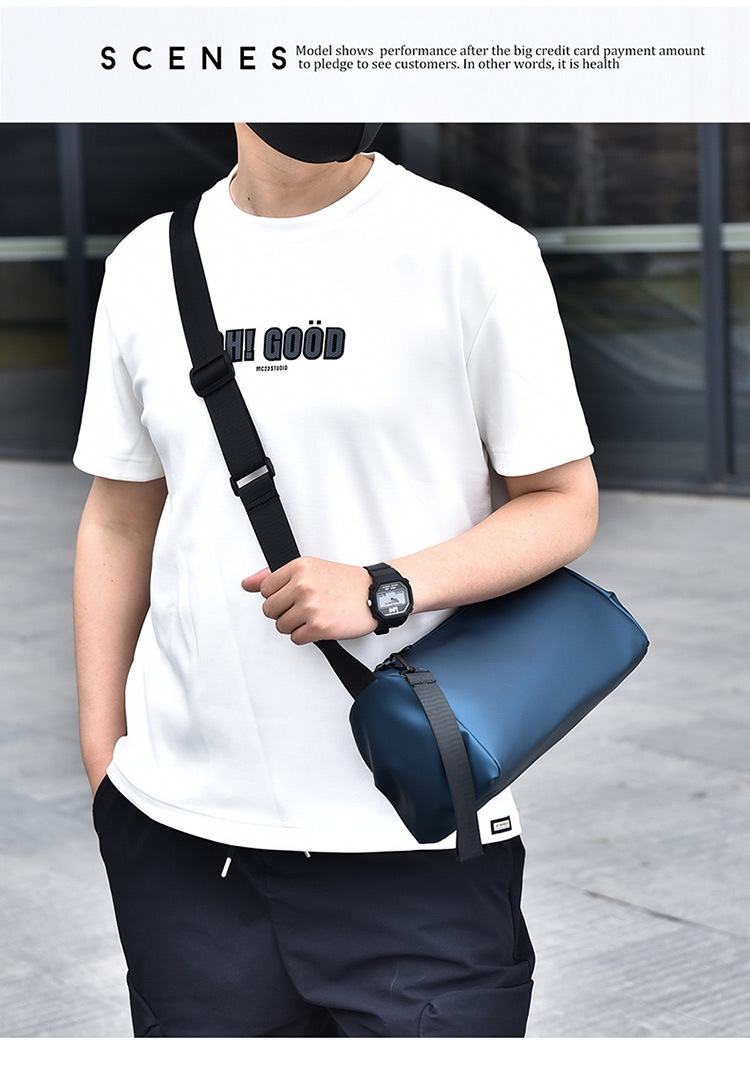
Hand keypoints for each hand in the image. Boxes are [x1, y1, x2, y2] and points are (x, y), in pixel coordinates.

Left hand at [242, 557, 377, 643]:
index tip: (294, 595)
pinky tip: (320, 624)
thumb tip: (247, 584)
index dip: (279, 595)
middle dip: (284, 612)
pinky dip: (306, 635)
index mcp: (298, 568)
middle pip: (269, 609)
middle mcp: (302, 585)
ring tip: (313, 615)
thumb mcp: (310, 568)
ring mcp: (310, 606)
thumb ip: (274, 576)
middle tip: (304, 607)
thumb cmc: (346, 582)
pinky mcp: (319, 626)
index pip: (264, 589)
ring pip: (281, 626)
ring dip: (295, 625)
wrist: (375, 594)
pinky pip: (296, 638)